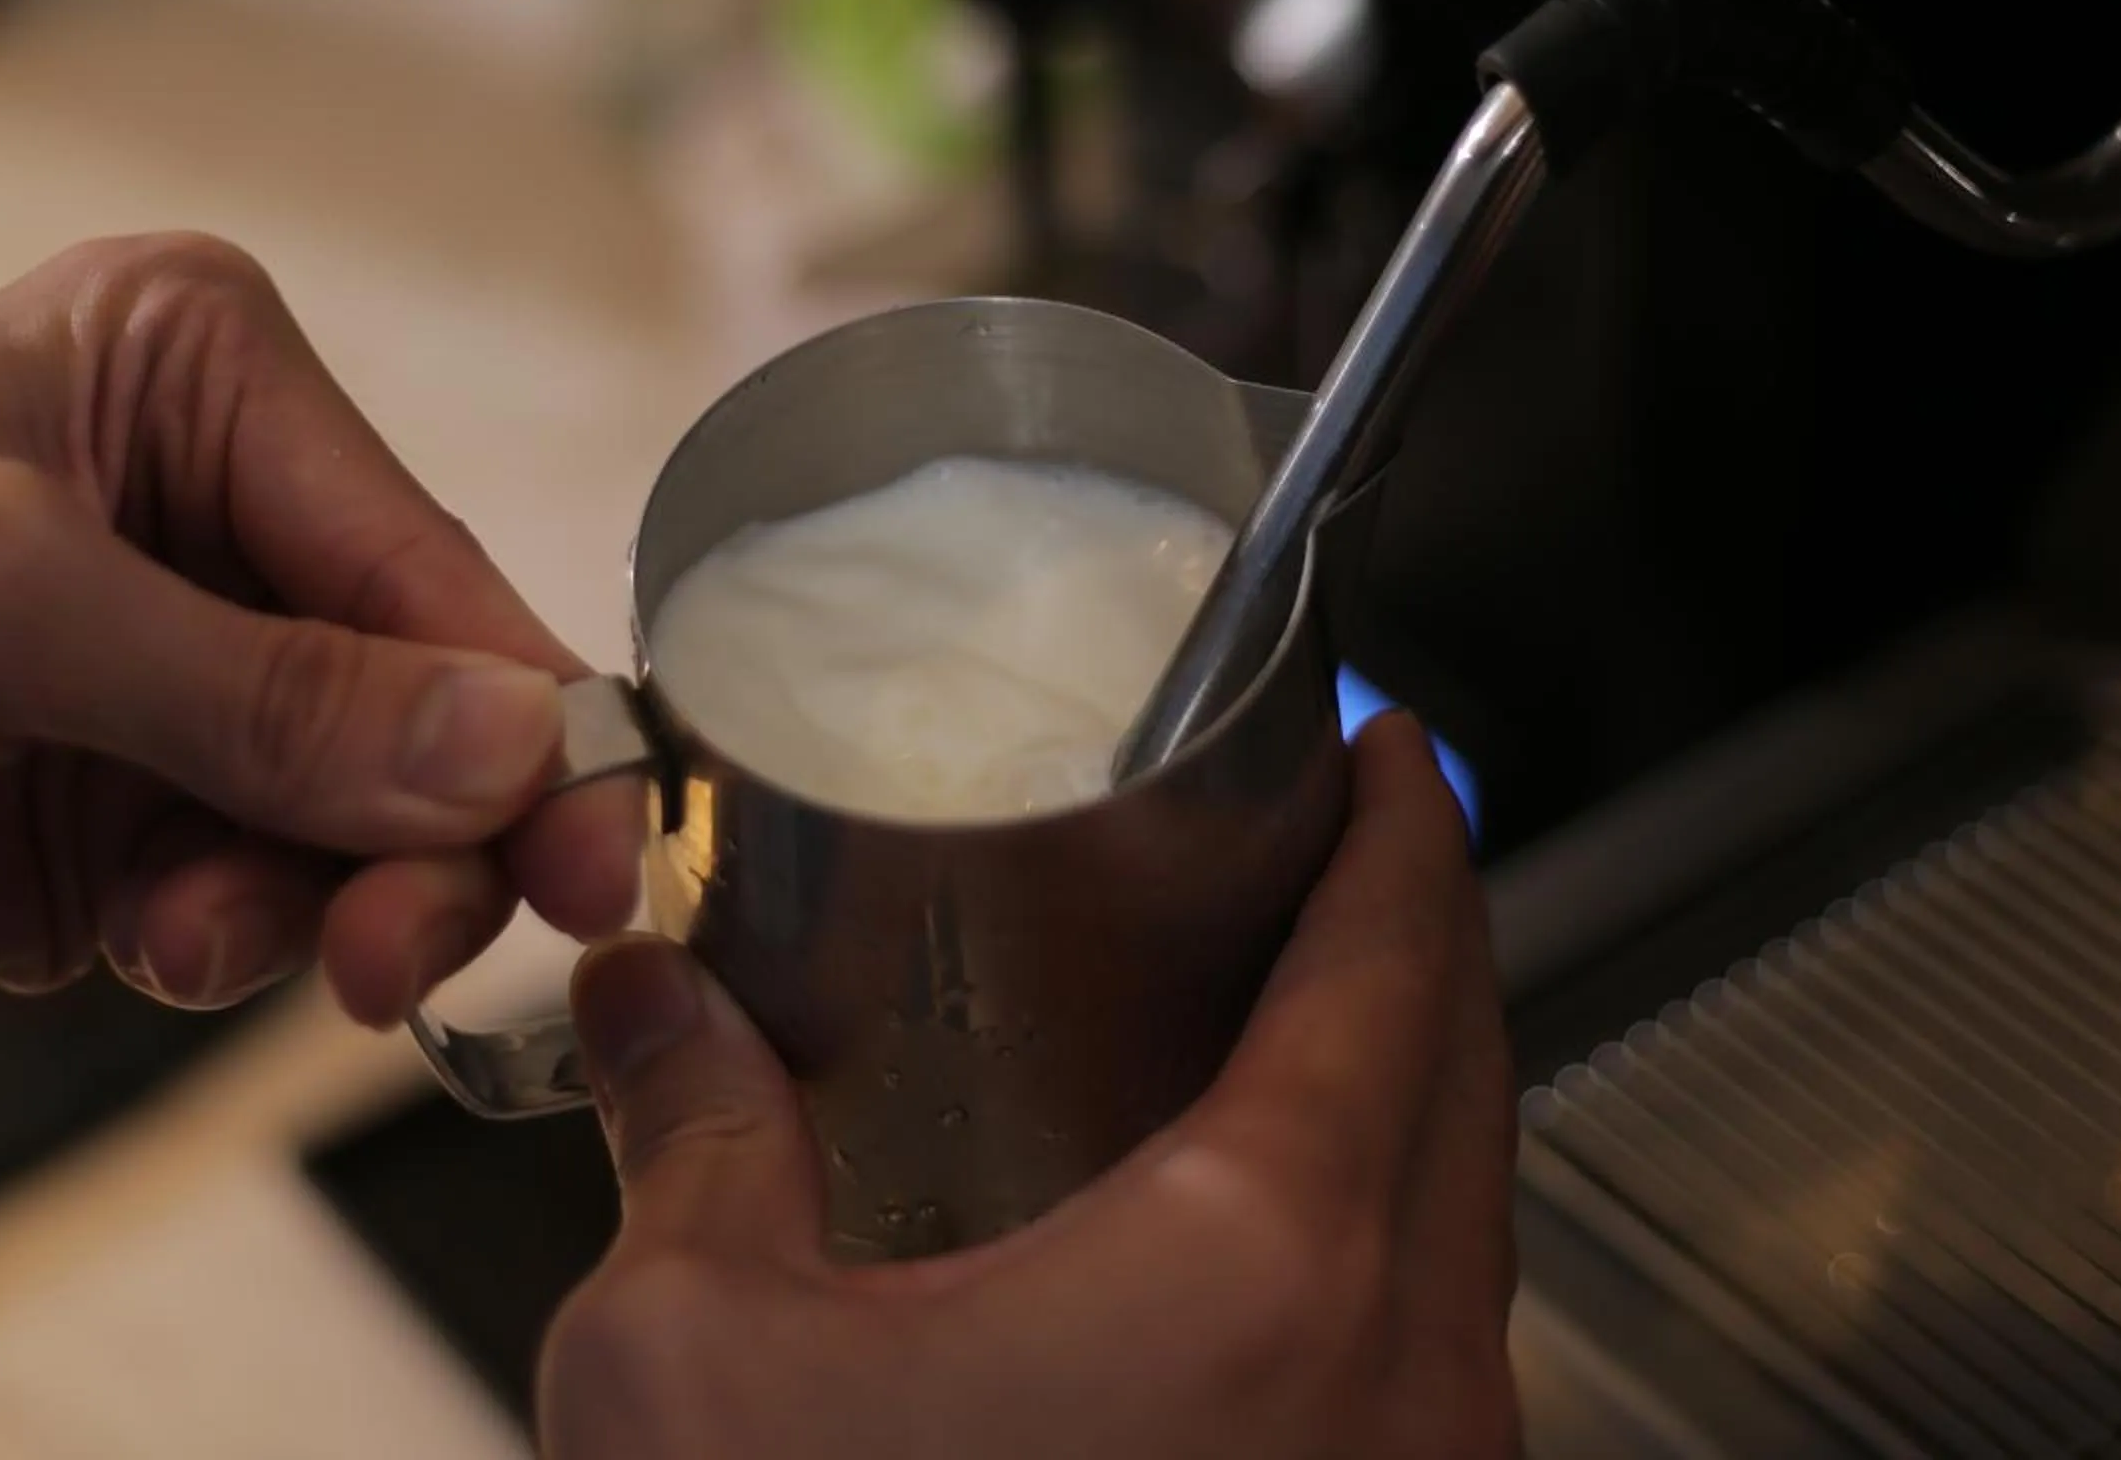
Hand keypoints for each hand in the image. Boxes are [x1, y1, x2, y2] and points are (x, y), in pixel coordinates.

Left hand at [0, 235, 644, 1038]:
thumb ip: (262, 689)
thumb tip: (518, 749)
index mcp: (203, 375)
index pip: (422, 557)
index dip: (518, 714)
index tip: (582, 853)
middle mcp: (223, 512)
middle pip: (432, 696)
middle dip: (425, 831)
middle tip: (394, 955)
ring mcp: (188, 673)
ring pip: (376, 814)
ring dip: (322, 901)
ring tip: (198, 943)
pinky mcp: (142, 813)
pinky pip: (281, 892)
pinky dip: (237, 940)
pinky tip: (143, 943)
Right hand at [540, 714, 1520, 1459]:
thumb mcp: (698, 1369)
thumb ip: (692, 1137)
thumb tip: (646, 1004)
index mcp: (1271, 1261)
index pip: (1406, 961)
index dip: (1401, 822)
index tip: (1381, 744)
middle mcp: (1404, 1376)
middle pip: (1473, 1069)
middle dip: (1417, 932)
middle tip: (1330, 847)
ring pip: (1466, 1221)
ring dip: (1403, 1091)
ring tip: (1284, 1019)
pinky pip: (1429, 1347)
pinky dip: (1377, 1239)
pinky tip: (1253, 1243)